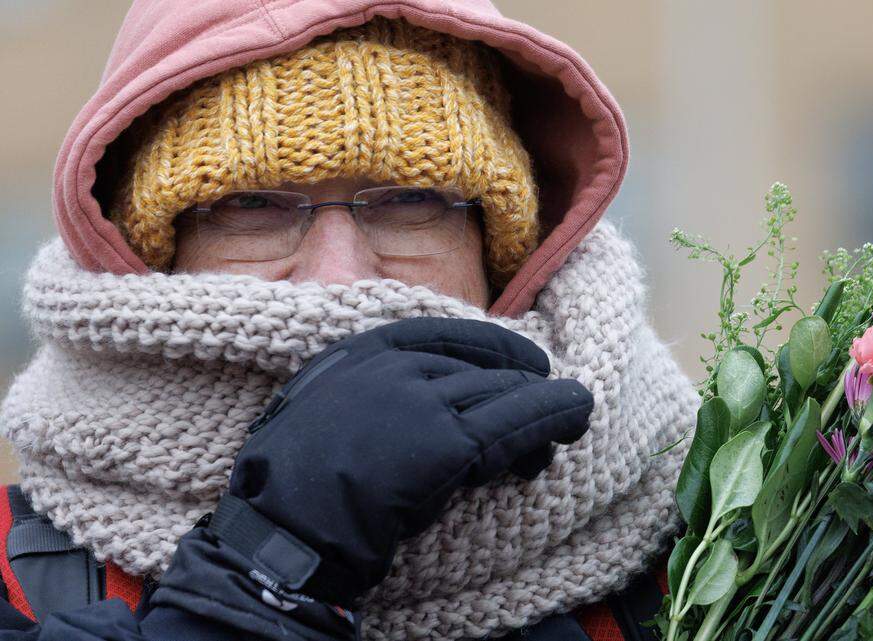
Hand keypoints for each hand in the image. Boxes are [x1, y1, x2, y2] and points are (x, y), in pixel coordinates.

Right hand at [220, 317, 593, 605]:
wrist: (284, 530)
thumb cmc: (291, 485)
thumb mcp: (318, 411)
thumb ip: (364, 394)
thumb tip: (415, 399)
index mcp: (359, 353)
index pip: (443, 335)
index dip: (491, 348)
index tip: (521, 362)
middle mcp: (393, 365)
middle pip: (479, 368)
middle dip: (519, 389)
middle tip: (551, 413)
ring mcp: (421, 400)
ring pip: (502, 393)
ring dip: (541, 411)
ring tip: (571, 424)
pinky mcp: (447, 441)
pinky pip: (514, 423)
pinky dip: (552, 418)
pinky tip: (574, 419)